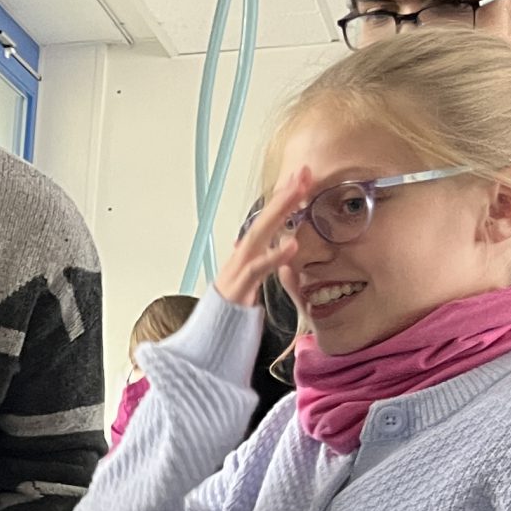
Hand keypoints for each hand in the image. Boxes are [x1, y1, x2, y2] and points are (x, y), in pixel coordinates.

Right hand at [216, 164, 310, 308]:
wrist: (206, 337)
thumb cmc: (228, 311)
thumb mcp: (246, 281)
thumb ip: (255, 262)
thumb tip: (255, 245)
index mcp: (247, 254)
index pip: (267, 220)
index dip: (284, 198)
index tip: (302, 177)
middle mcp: (241, 257)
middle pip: (264, 220)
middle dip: (284, 195)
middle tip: (304, 172)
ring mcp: (238, 270)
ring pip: (260, 236)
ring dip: (279, 213)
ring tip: (298, 194)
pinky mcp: (239, 288)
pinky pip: (258, 270)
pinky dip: (274, 256)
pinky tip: (291, 245)